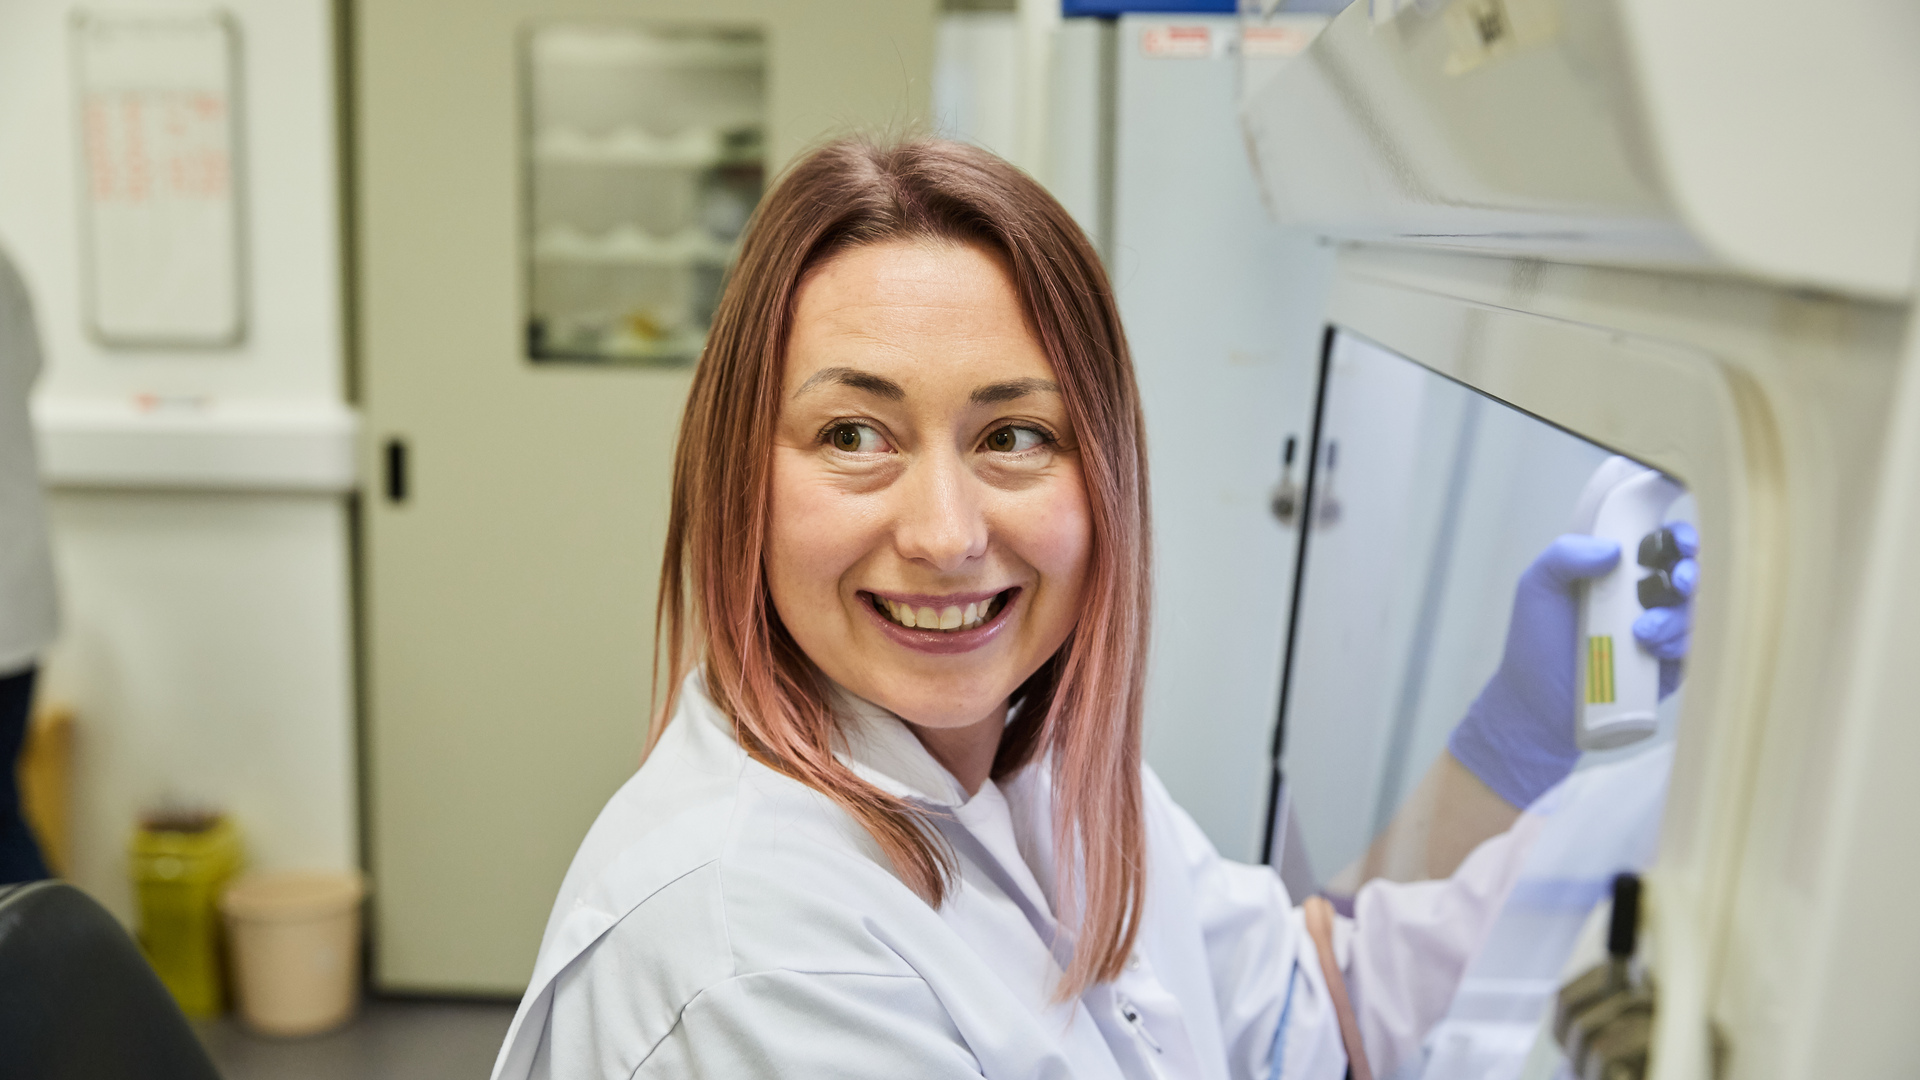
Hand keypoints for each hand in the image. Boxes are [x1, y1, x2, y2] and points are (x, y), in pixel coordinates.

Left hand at [1448, 528, 1699, 808]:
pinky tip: (1654, 649)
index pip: (1661, 544)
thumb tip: (1613, 549)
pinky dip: (1681, 644)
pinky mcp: (1668, 669)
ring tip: (1642, 631)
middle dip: (1692, 574)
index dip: (1679, 538)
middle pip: (1689, 575)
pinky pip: (1693, 651)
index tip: (1679, 542)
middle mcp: (1645, 599)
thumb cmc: (1536, 642)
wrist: (1538, 705)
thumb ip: (1564, 556)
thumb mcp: (1538, 588)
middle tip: (1679, 583)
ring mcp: (1660, 634)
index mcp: (1618, 572)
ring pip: (1694, 613)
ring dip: (1678, 616)